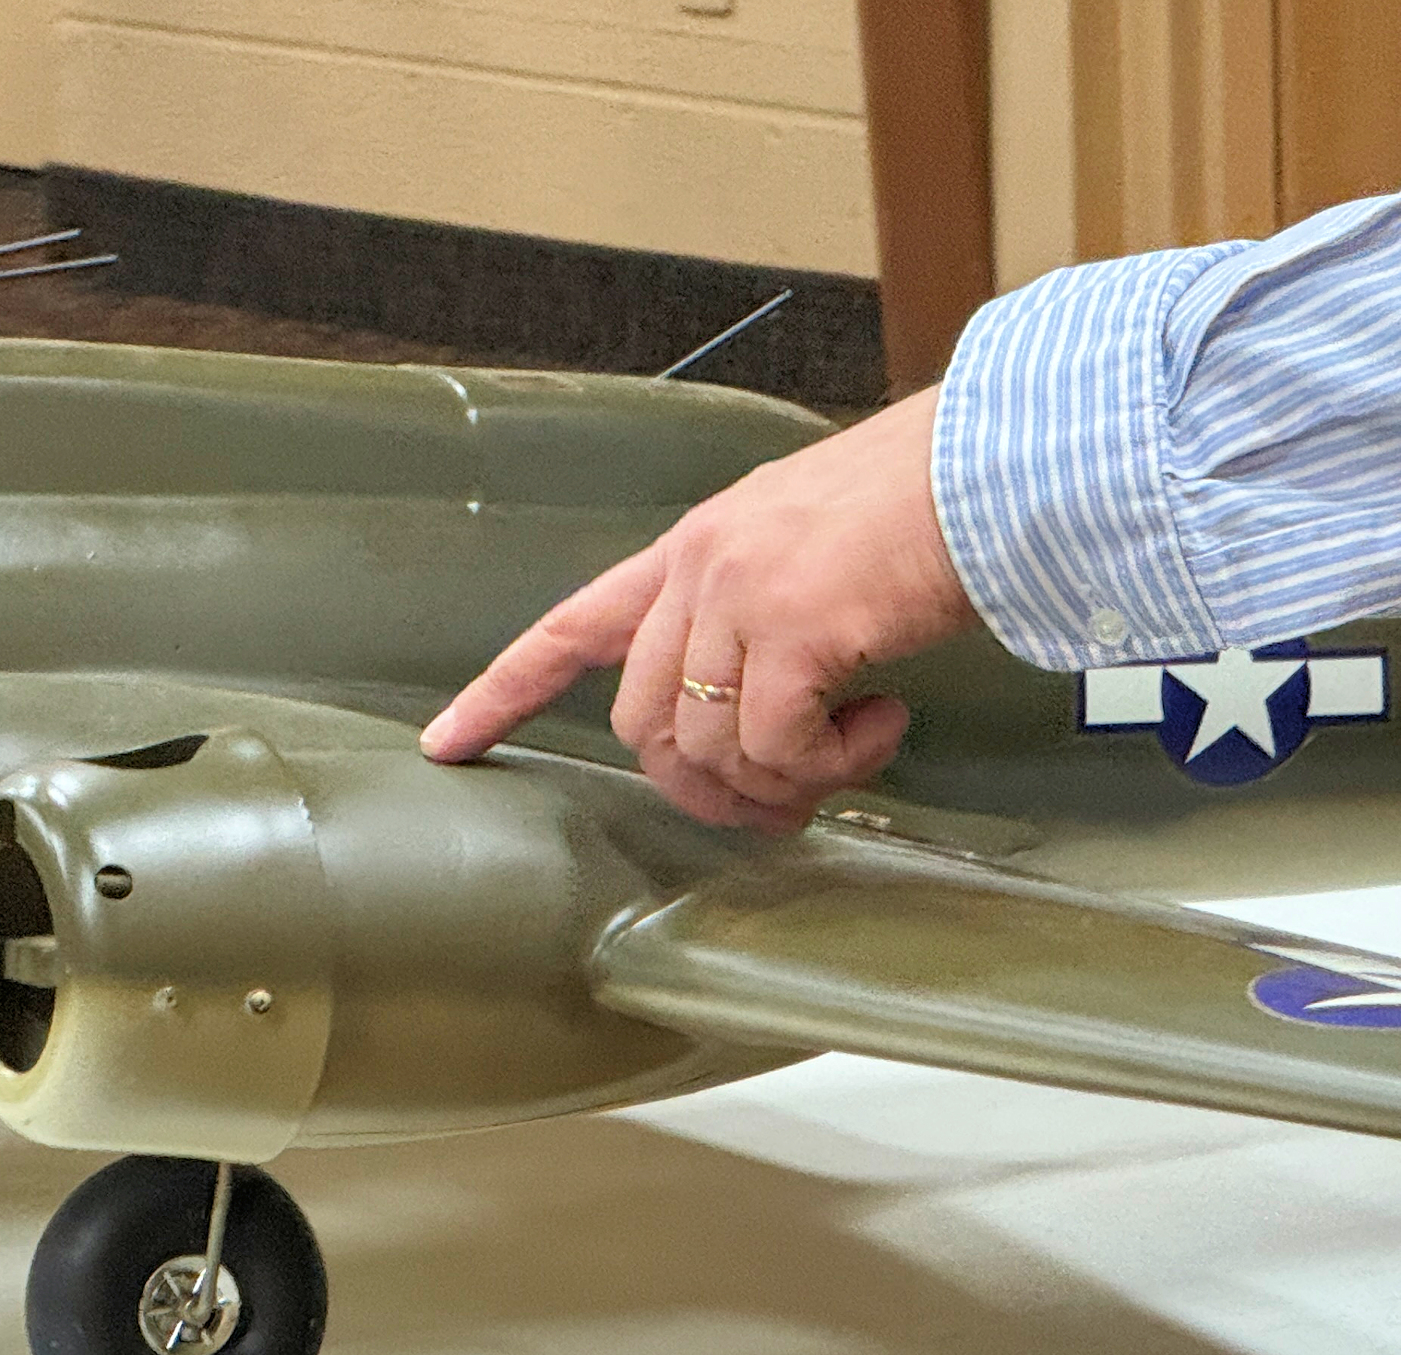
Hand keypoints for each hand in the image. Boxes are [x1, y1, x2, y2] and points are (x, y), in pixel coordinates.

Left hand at [419, 386, 978, 830]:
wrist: (1002, 461)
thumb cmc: (929, 506)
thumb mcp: (812, 545)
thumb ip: (761, 615)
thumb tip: (762, 722)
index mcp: (692, 548)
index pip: (569, 626)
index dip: (504, 691)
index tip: (446, 743)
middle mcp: (699, 571)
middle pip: (640, 722)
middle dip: (700, 787)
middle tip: (781, 800)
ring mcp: (739, 598)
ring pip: (703, 748)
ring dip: (779, 782)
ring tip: (850, 756)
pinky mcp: (796, 633)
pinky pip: (776, 747)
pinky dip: (830, 765)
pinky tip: (884, 725)